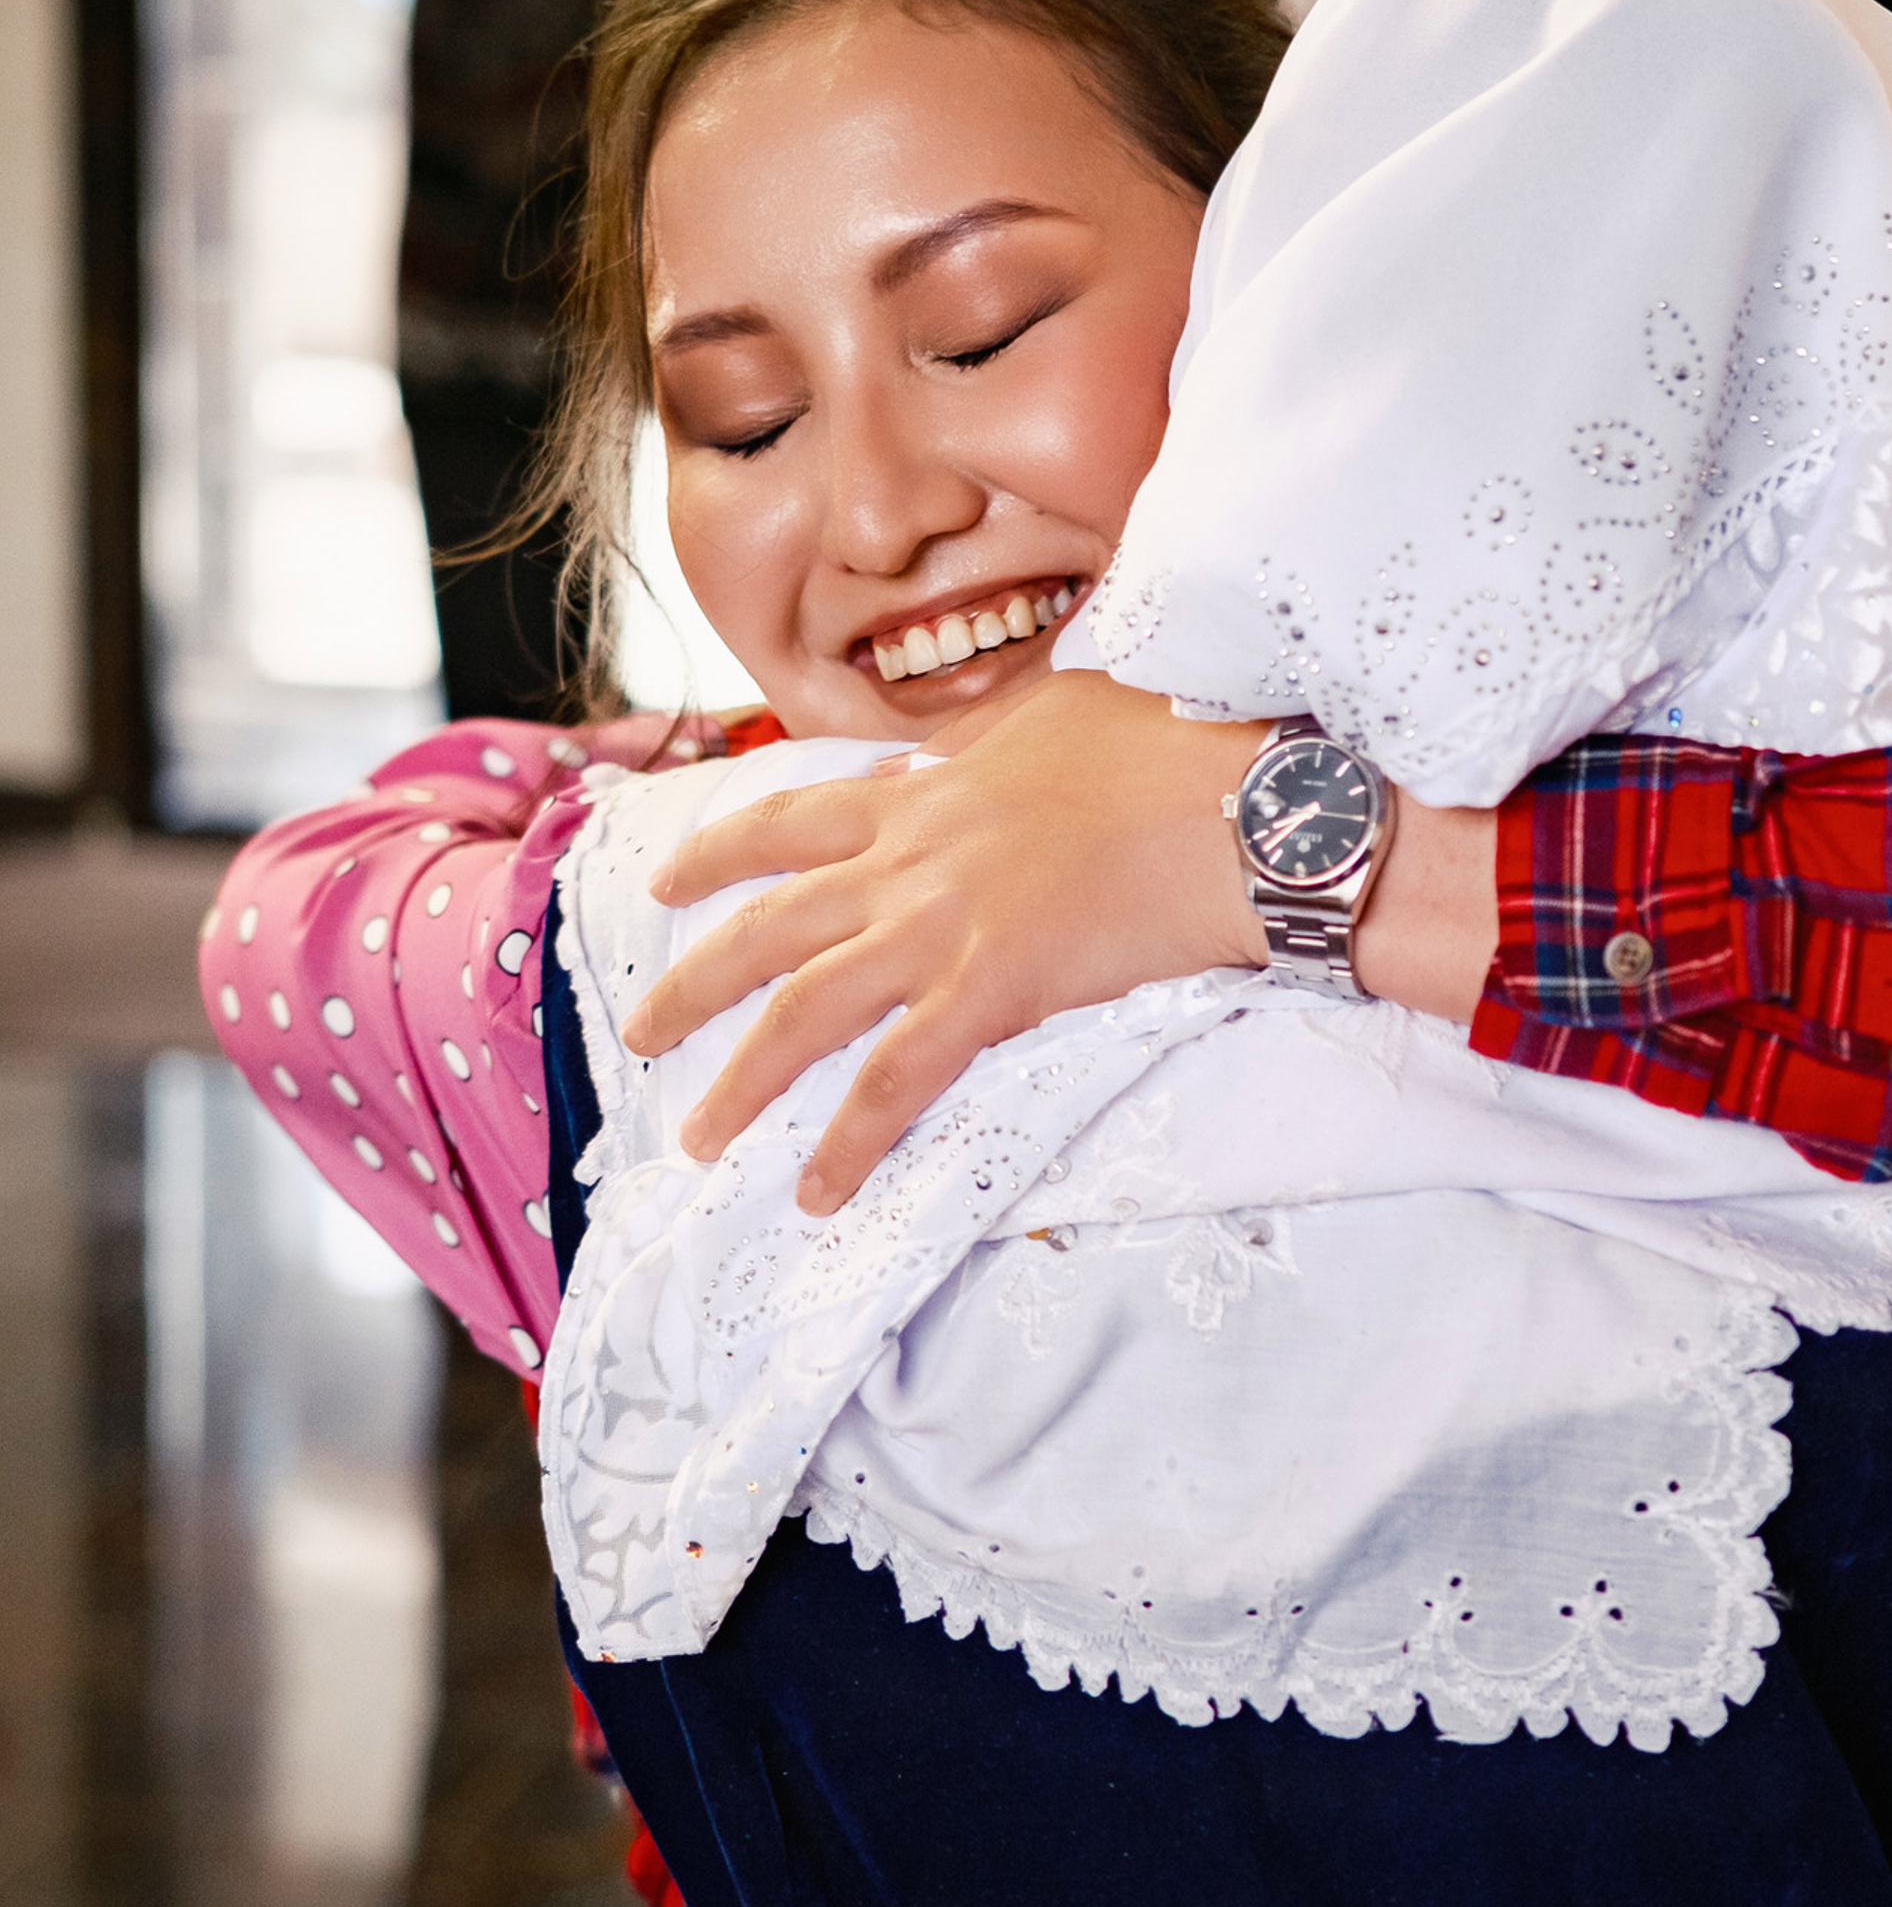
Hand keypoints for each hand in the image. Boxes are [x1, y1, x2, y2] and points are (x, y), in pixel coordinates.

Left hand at [625, 671, 1267, 1209]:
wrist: (1234, 806)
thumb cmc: (1169, 750)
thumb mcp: (1057, 714)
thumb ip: (985, 750)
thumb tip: (952, 766)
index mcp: (920, 795)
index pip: (787, 820)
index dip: (716, 852)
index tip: (666, 877)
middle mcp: (905, 862)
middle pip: (765, 928)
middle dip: (691, 984)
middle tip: (643, 1032)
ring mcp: (938, 929)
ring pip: (802, 1011)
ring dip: (741, 1082)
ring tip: (698, 1140)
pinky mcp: (988, 993)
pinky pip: (896, 1082)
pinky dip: (850, 1142)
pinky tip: (818, 1191)